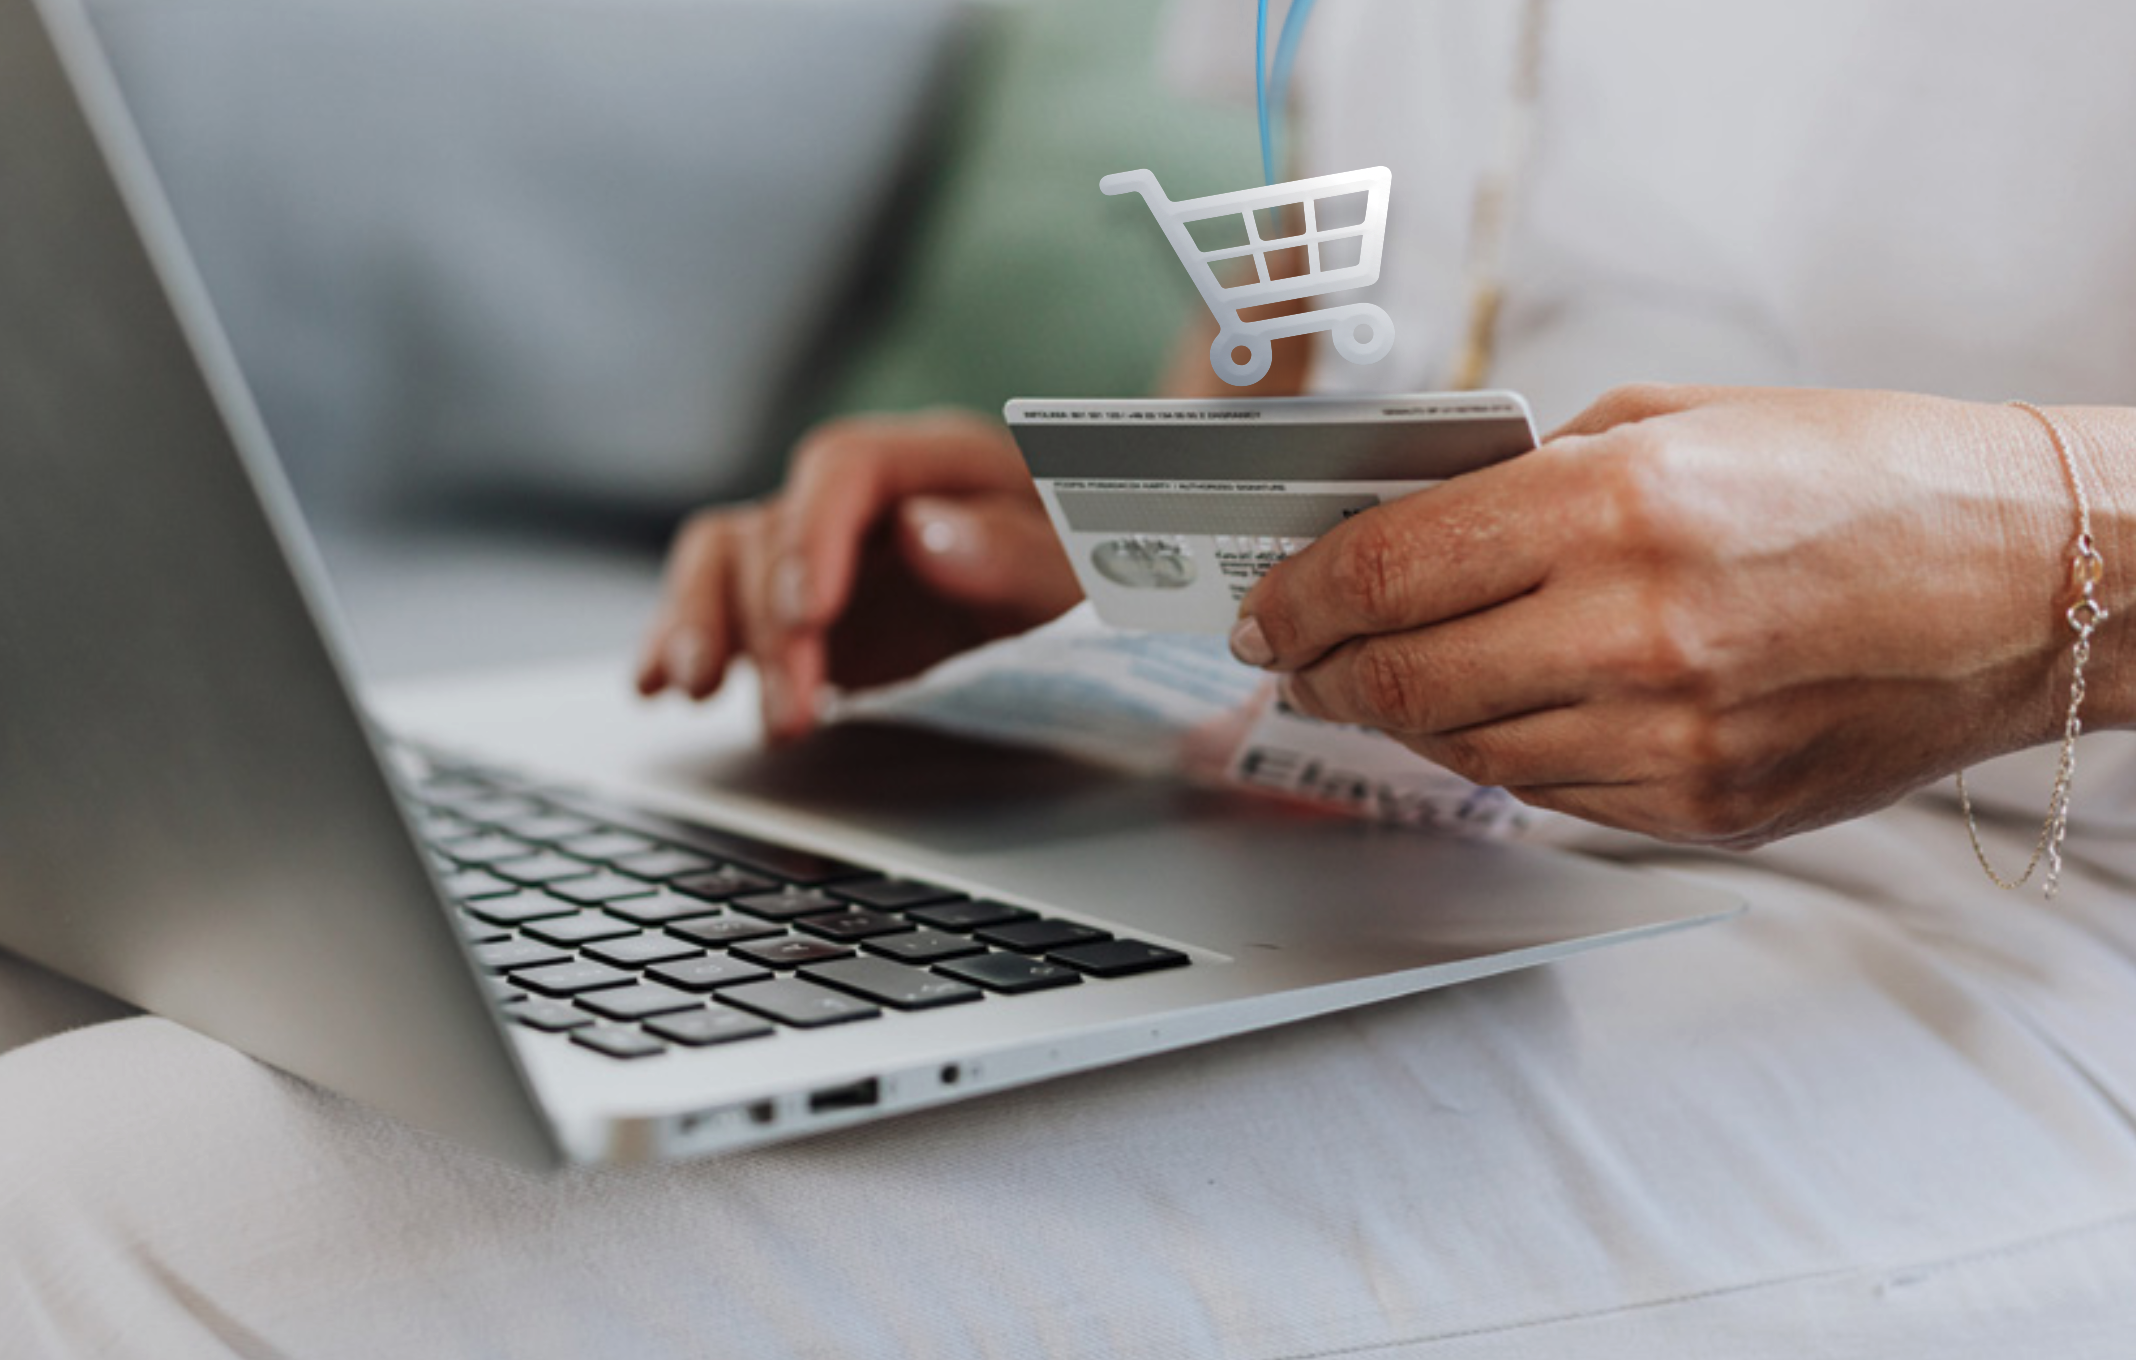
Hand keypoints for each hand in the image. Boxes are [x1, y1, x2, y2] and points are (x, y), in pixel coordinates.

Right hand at [637, 409, 1082, 738]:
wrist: (1093, 605)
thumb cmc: (1096, 576)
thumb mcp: (1084, 572)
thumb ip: (1016, 552)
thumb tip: (926, 534)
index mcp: (938, 461)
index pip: (845, 466)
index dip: (813, 533)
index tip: (808, 613)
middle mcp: (864, 496)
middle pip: (775, 527)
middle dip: (769, 625)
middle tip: (793, 714)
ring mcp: (821, 549)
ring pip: (725, 559)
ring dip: (702, 626)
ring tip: (695, 693)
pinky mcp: (796, 607)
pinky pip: (717, 604)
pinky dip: (680, 640)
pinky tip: (656, 686)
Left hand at [1230, 384, 2130, 846]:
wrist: (2031, 579)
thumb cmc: (1867, 478)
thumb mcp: (1677, 420)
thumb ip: (1530, 477)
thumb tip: (1408, 528)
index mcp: (1619, 506)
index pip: (1386, 571)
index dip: (1296, 596)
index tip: (1262, 608)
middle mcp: (1636, 632)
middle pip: (1397, 678)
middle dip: (1319, 670)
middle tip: (1293, 658)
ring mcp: (1672, 739)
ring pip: (1461, 750)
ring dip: (1400, 717)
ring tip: (1380, 681)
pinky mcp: (1704, 809)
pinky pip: (1546, 794)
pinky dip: (1498, 754)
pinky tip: (1497, 713)